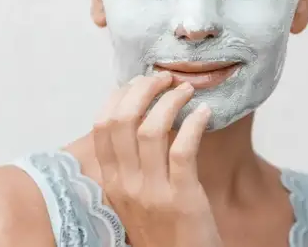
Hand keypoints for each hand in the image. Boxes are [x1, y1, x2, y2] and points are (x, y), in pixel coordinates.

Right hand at [93, 71, 222, 246]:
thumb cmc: (160, 228)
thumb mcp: (133, 197)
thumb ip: (130, 164)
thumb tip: (139, 118)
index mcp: (111, 180)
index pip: (102, 126)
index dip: (119, 96)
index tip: (137, 82)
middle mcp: (125, 183)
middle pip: (123, 120)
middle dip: (143, 89)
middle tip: (163, 78)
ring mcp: (152, 191)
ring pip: (152, 129)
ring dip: (170, 101)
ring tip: (186, 91)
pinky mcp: (182, 198)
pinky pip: (183, 149)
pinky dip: (194, 124)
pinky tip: (204, 113)